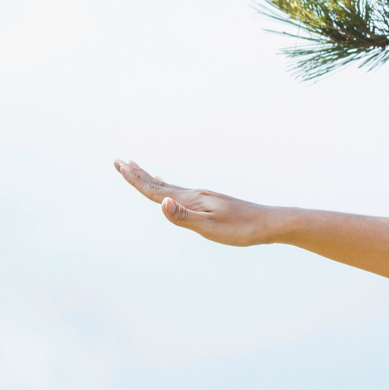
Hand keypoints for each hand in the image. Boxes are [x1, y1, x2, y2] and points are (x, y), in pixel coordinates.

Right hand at [114, 160, 276, 246]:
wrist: (270, 224)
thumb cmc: (241, 229)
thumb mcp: (210, 227)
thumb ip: (184, 217)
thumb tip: (162, 203)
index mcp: (191, 199)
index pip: (156, 189)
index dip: (135, 179)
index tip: (118, 164)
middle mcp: (194, 195)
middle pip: (159, 184)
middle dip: (137, 174)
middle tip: (119, 160)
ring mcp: (203, 198)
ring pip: (170, 187)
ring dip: (151, 179)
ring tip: (138, 170)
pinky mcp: (211, 204)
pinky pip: (183, 193)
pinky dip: (170, 189)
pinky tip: (171, 192)